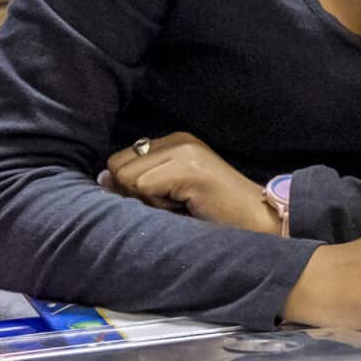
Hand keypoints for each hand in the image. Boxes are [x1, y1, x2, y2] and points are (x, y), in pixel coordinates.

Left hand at [106, 133, 276, 233]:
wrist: (260, 221)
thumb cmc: (216, 215)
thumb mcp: (171, 195)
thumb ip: (139, 184)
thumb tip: (100, 181)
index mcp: (175, 142)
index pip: (121, 159)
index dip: (130, 187)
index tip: (162, 202)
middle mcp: (178, 139)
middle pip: (118, 165)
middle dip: (134, 193)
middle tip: (169, 205)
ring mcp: (184, 151)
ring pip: (127, 177)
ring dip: (146, 201)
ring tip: (178, 206)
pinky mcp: (188, 167)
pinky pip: (143, 186)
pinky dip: (157, 205)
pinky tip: (185, 206)